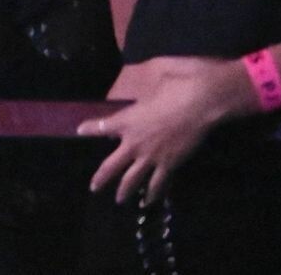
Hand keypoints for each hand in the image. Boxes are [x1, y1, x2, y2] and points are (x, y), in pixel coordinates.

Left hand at [79, 56, 251, 201]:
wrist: (201, 102)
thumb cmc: (176, 85)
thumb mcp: (149, 82)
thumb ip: (139, 86)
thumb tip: (139, 78)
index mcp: (126, 119)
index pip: (101, 126)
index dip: (89, 129)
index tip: (79, 131)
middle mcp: (134, 141)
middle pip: (112, 165)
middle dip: (101, 178)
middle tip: (93, 188)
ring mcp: (151, 156)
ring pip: (133, 179)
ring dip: (125, 190)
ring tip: (119, 200)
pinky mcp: (170, 164)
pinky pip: (158, 183)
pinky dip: (153, 193)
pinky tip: (149, 201)